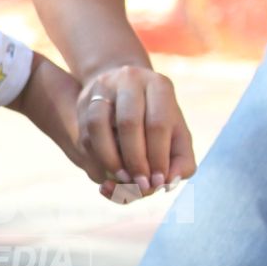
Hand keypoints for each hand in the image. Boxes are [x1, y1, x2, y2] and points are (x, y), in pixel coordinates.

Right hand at [76, 64, 196, 200]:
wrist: (128, 93)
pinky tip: (109, 173)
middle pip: (128, 123)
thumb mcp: (177, 136)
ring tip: (123, 181)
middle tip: (141, 186)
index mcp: (159, 85)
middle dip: (135, 161)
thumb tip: (168, 183)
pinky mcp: (84, 100)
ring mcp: (103, 87)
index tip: (159, 182)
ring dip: (110, 160)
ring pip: (98, 126)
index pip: (158, 124)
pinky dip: (97, 158)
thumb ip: (182, 161)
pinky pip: (85, 133)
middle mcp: (129, 79)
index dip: (158, 157)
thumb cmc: (158, 121)